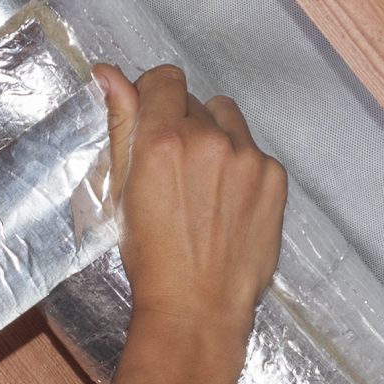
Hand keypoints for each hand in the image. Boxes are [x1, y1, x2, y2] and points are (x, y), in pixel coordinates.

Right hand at [89, 63, 287, 383]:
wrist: (197, 310)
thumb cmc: (151, 259)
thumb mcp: (122, 192)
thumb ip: (121, 124)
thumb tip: (108, 74)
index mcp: (161, 140)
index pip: (164, 79)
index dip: (155, 96)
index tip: (153, 121)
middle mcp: (208, 140)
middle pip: (195, 102)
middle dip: (183, 126)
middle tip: (175, 172)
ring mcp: (248, 158)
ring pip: (228, 120)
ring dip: (215, 139)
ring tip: (205, 186)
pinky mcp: (274, 177)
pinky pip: (254, 152)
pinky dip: (242, 169)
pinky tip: (228, 205)